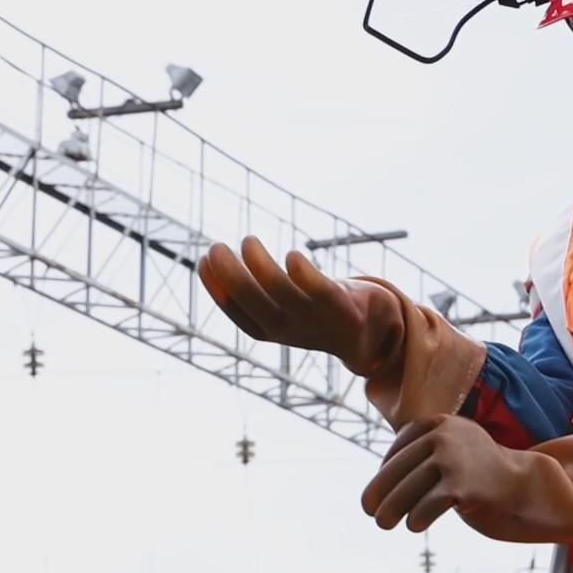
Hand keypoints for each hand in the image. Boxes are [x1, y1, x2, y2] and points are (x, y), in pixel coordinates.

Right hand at [198, 237, 406, 378]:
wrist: (368, 330)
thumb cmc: (315, 310)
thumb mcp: (281, 305)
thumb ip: (255, 289)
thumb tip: (215, 260)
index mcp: (271, 331)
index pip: (238, 313)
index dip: (218, 289)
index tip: (203, 261)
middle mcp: (291, 330)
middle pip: (257, 305)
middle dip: (233, 277)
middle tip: (215, 247)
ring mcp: (318, 320)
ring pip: (286, 296)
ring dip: (264, 269)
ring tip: (248, 241)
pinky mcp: (344, 307)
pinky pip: (323, 293)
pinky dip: (307, 277)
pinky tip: (292, 256)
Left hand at [361, 415, 561, 540]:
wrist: (526, 484)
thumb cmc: (480, 471)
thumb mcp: (452, 451)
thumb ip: (422, 455)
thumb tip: (379, 483)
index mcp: (439, 422)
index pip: (400, 448)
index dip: (385, 471)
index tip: (379, 490)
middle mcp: (443, 435)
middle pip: (399, 469)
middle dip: (380, 492)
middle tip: (369, 511)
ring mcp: (453, 458)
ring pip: (408, 489)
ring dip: (392, 509)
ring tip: (383, 523)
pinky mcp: (462, 485)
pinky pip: (427, 505)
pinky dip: (416, 517)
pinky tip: (414, 525)